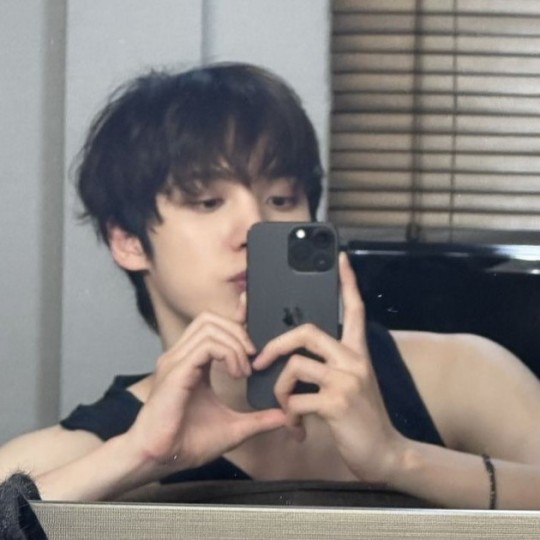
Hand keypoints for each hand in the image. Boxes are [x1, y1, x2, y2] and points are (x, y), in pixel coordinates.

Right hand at [128, 297, 285, 473]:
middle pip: (210, 318)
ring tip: (244, 370)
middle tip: (254, 357)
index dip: (236, 320)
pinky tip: (237, 374)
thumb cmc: (188, 443)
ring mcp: (177, 360)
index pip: (212, 325)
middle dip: (238, 331)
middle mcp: (182, 356)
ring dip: (235, 344)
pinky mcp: (176, 370)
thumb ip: (258, 419)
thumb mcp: (233, 428)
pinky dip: (228, 353)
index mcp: (192, 363)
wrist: (159, 459)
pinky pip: (206, 345)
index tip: (257, 329)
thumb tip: (284, 417)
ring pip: (209, 326)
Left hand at [252, 253, 404, 481]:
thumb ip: (330, 367)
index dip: (347, 283)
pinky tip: (297, 429)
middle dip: (276, 344)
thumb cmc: (360, 418)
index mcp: (357, 352)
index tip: (341, 259)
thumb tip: (292, 360)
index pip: (353, 309)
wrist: (386, 453)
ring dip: (280, 391)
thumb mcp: (351, 384)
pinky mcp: (338, 402)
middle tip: (260, 361)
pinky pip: (296, 399)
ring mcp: (348, 379)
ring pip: (295, 365)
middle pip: (307, 331)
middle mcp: (355, 359)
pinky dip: (289, 415)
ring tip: (286, 410)